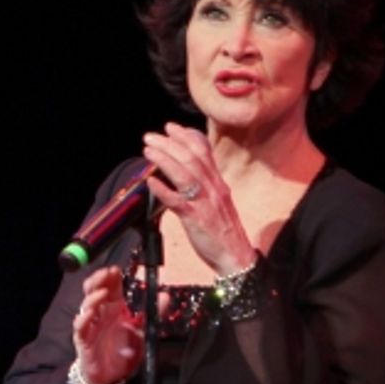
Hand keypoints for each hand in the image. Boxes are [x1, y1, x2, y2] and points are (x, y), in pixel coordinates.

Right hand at [72, 266, 143, 383]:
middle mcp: (101, 314)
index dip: (110, 277)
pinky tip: (90, 314)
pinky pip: (80, 327)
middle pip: (94, 290)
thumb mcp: (144, 331)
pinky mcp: (84, 340)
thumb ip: (154, 314)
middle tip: (106, 274)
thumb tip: (166, 296)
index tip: (115, 270)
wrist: (112, 377)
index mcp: (114, 308)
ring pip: (86, 306)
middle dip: (98, 280)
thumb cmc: (124, 351)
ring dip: (93, 298)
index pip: (109, 286)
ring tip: (102, 293)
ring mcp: (91, 325)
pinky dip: (84, 319)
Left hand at [141, 122, 254, 275]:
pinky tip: (151, 181)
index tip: (171, 127)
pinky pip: (177, 201)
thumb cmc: (224, 231)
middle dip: (169, 144)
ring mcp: (205, 202)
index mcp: (218, 183)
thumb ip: (205, 185)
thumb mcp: (218, 201)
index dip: (186, 137)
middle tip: (151, 136)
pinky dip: (163, 189)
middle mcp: (213, 188)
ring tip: (148, 151)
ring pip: (184, 174)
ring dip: (164, 160)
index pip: (203, 152)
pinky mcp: (196, 219)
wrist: (236, 255)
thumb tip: (186, 172)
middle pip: (191, 158)